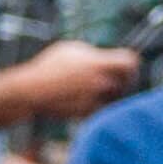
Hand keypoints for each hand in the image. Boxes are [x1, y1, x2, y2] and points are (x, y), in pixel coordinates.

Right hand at [17, 41, 139, 118]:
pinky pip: (104, 109)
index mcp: (98, 63)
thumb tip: (106, 59)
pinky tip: (90, 98)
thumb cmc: (49, 67)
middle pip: (127, 80)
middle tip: (116, 76)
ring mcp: (96, 100)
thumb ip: (94, 54)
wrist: (30, 91)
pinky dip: (101, 105)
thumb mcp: (71, 50)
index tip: (128, 64)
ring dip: (112, 92)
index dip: (131, 62)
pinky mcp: (89, 113)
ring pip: (116, 96)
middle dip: (123, 77)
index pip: (130, 62)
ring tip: (97, 86)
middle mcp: (100, 82)